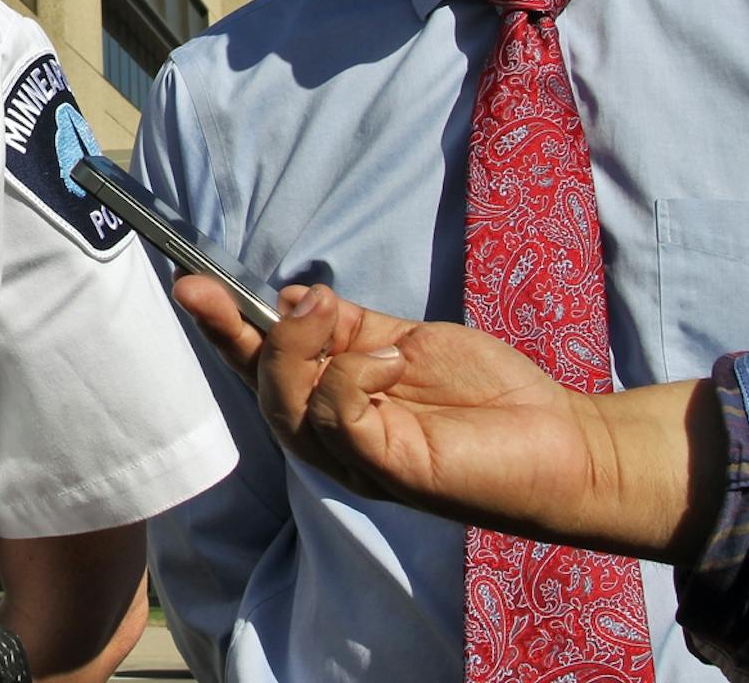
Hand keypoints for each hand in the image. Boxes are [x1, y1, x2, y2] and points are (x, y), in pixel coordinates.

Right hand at [172, 278, 715, 562]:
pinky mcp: (384, 467)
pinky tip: (389, 358)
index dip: (220, 324)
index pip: (257, 362)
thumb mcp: (402, 338)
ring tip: (334, 312)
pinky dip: (352, 375)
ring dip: (304, 347)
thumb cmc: (485, 394)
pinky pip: (337, 415)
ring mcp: (353, 457)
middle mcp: (329, 436)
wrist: (561, 438)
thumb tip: (288, 296)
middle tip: (298, 296)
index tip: (187, 279)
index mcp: (327, 402)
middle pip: (260, 383)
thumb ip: (345, 324)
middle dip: (249, 331)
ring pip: (287, 402)